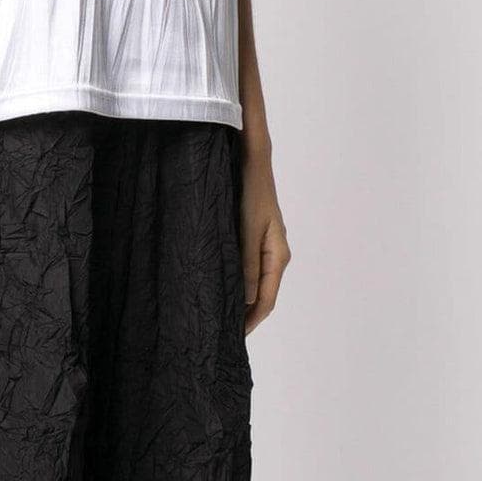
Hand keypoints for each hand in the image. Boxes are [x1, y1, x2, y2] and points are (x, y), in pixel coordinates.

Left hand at [239, 146, 291, 335]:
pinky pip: (249, 266)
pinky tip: (222, 283)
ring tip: (220, 313)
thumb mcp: (247, 229)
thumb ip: (246, 264)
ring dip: (241, 298)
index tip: (233, 337)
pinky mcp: (255, 235)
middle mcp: (275, 253)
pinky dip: (238, 279)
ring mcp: (266, 244)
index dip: (251, 320)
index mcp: (278, 255)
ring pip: (254, 281)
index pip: (266, 300)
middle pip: (262, 293)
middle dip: (245, 314)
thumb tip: (245, 301)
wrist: (254, 160)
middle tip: (222, 331)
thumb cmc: (251, 191)